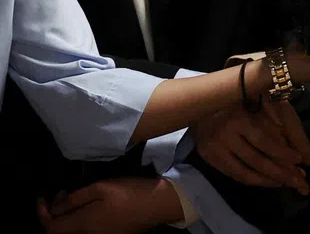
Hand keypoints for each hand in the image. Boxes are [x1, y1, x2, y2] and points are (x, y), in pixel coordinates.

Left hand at [37, 178, 182, 233]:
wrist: (158, 205)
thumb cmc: (129, 193)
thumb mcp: (101, 188)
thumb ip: (75, 198)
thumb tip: (55, 207)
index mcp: (83, 224)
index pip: (50, 227)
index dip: (42, 213)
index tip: (43, 197)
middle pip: (60, 232)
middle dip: (53, 214)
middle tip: (60, 195)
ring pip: (72, 232)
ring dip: (66, 217)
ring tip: (72, 198)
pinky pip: (85, 231)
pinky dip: (78, 220)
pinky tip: (87, 206)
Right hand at [192, 100, 309, 193]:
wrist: (207, 99)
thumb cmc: (246, 100)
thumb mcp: (270, 106)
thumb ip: (292, 131)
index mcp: (239, 119)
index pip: (264, 142)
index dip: (282, 153)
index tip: (299, 160)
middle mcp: (224, 135)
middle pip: (256, 161)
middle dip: (279, 173)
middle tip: (298, 182)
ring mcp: (213, 148)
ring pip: (244, 173)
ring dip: (267, 181)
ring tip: (285, 183)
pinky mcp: (207, 156)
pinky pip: (233, 174)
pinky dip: (251, 180)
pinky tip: (266, 181)